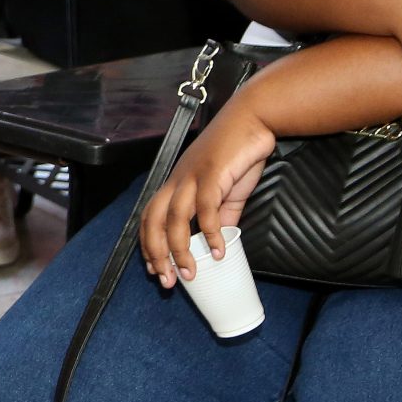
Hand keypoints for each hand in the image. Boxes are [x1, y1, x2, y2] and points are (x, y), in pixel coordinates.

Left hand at [139, 95, 276, 287]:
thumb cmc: (238, 153)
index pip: (150, 217)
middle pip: (153, 220)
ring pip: (174, 217)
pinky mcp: (211, 173)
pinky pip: (205, 208)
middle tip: (167, 281)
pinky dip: (209, 232)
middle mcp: (177, 180)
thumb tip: (221, 242)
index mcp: (176, 183)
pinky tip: (218, 250)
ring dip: (180, 249)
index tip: (156, 270)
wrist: (252, 120)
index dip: (149, 245)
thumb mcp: (227, 191)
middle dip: (156, 253)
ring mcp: (191, 176)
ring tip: (191, 272)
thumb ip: (222, 216)